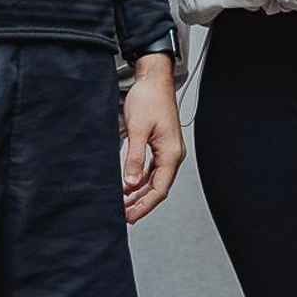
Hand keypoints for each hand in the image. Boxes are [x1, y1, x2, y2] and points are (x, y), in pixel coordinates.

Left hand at [121, 57, 184, 223]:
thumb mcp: (138, 130)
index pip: (160, 189)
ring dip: (140, 194)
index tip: (130, 217)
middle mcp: (172, 155)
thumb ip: (134, 159)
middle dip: (141, 203)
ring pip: (154, 181)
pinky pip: (151, 170)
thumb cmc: (149, 99)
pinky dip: (140, 181)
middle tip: (124, 216)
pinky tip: (128, 186)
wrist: (153, 79)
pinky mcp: (159, 146)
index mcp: (171, 153)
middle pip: (158, 188)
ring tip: (124, 205)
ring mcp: (166, 151)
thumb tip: (130, 184)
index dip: (145, 206)